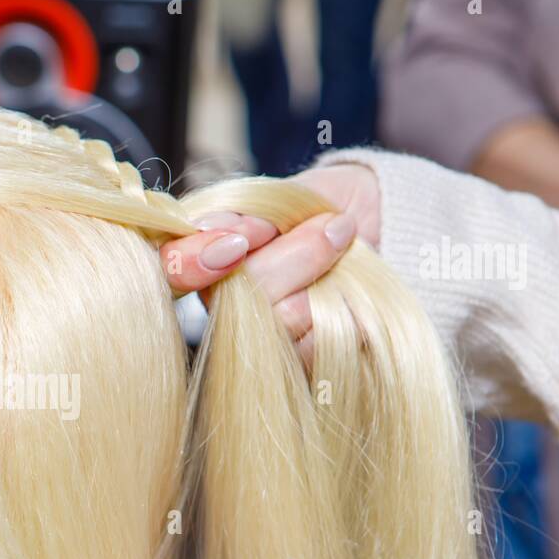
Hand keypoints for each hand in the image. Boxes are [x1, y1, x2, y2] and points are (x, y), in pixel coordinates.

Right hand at [161, 163, 378, 365]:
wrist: (386, 224)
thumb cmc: (329, 206)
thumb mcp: (291, 194)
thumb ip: (249, 213)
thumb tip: (215, 232)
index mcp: (204, 255)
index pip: (172, 267)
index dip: (191, 261)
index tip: (239, 242)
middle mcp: (222, 302)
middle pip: (234, 295)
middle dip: (293, 257)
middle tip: (334, 226)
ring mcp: (257, 337)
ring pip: (278, 319)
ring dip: (322, 278)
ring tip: (347, 251)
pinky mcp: (296, 364)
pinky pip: (313, 345)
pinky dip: (344, 309)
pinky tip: (350, 290)